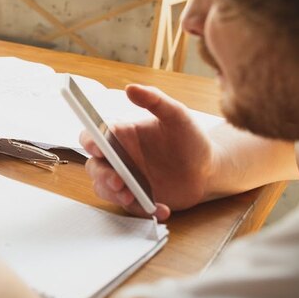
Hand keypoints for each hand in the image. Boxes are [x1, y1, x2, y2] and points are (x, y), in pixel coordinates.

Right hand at [80, 85, 216, 220]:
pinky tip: (162, 208)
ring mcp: (126, 180)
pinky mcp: (137, 199)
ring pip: (105, 189)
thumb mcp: (177, 115)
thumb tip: (131, 88)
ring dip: (114, 195)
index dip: (90, 142)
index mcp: (121, 135)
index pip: (93, 136)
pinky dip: (143, 209)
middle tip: (118, 180)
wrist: (209, 170)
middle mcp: (119, 158)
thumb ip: (155, 100)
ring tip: (132, 197)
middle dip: (103, 175)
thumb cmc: (190, 139)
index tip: (97, 148)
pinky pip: (131, 207)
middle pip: (95, 166)